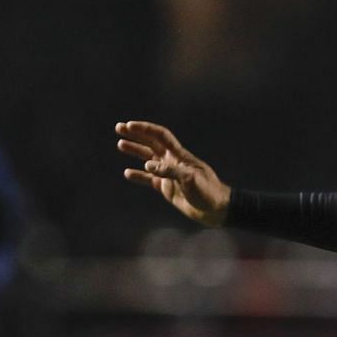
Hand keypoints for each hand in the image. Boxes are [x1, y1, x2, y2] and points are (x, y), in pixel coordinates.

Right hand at [116, 120, 230, 226]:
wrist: (217, 210)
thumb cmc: (208, 192)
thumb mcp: (190, 179)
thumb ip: (170, 171)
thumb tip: (148, 165)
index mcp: (180, 155)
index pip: (161, 136)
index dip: (145, 129)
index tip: (129, 125)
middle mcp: (173, 161)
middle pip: (152, 143)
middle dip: (136, 135)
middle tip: (119, 128)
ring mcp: (169, 174)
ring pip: (148, 159)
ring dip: (135, 151)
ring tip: (120, 144)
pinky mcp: (167, 188)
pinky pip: (149, 180)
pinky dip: (139, 176)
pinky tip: (128, 173)